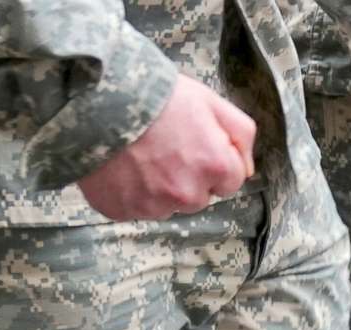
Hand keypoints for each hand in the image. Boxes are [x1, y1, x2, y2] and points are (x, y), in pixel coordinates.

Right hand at [78, 76, 258, 220]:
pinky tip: (121, 167)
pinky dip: (129, 192)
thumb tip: (248, 171)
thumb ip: (241, 136)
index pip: (230, 182)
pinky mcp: (122, 211)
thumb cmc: (160, 97)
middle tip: (164, 146)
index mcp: (215, 168)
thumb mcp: (212, 102)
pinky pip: (133, 208)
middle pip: (197, 197)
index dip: (213, 160)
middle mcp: (187, 194)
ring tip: (140, 154)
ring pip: (165, 205)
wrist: (102, 98)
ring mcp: (153, 206)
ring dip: (158, 187)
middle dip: (187, 177)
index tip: (194, 142)